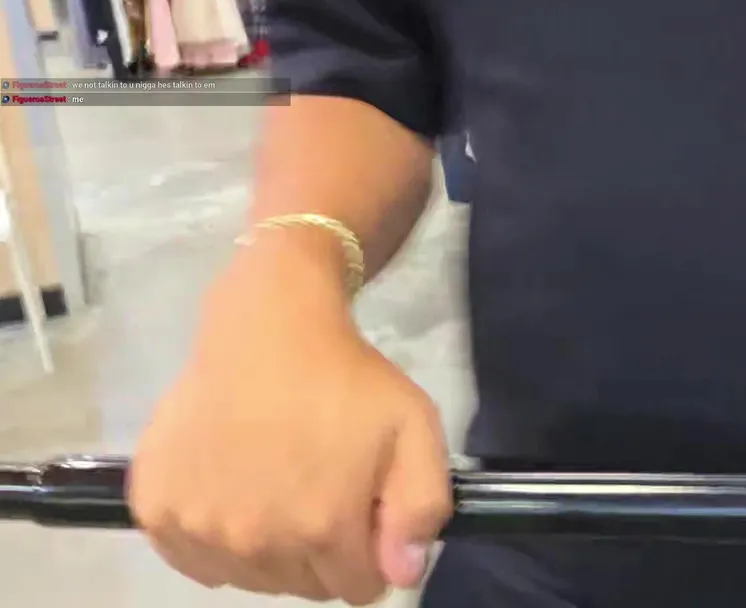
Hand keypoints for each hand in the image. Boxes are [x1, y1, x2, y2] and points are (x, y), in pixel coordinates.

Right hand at [129, 248, 451, 604]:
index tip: (365, 511)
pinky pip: (194, 559)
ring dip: (270, 547)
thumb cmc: (346, 377)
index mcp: (322, 529)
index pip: (358, 589)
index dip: (371, 554)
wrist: (264, 329)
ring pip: (250, 576)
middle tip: (323, 487)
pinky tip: (236, 488)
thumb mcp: (415, 429)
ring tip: (280, 483)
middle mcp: (255, 542)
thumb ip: (422, 509)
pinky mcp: (157, 509)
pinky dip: (215, 538)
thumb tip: (402, 573)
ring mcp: (199, 528)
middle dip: (323, 551)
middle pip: (304, 586)